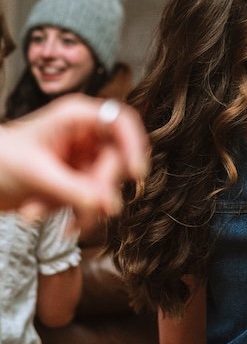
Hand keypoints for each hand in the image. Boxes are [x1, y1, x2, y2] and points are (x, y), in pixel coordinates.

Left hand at [0, 94, 148, 226]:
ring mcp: (87, 159)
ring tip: (41, 213)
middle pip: (117, 161)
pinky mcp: (83, 181)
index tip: (135, 173)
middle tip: (85, 208)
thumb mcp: (35, 173)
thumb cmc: (0, 162)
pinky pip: (97, 201)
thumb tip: (106, 204)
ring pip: (108, 186)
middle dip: (99, 189)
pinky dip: (80, 216)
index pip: (121, 121)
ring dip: (83, 208)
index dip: (134, 145)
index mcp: (77, 117)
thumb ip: (72, 188)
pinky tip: (63, 225)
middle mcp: (87, 135)